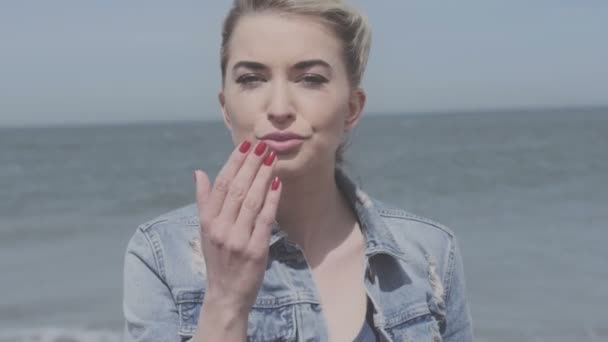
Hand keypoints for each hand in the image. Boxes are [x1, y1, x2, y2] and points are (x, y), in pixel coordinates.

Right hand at [193, 140, 280, 312]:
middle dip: (251, 164)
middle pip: (237, 189)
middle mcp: (220, 229)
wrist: (225, 295)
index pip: (220, 185)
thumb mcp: (205, 230)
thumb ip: (203, 201)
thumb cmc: (217, 259)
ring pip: (251, 201)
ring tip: (271, 159)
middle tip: (263, 146)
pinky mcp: (255, 251)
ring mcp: (237, 240)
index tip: (246, 145)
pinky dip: (272, 199)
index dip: (233, 163)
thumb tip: (199, 172)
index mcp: (207, 221)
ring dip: (262, 177)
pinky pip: (265, 219)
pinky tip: (277, 183)